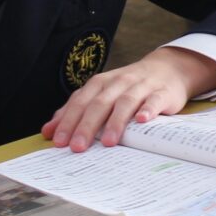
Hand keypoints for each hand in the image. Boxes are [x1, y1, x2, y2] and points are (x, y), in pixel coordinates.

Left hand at [42, 46, 215, 150]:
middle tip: (78, 147)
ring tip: (109, 143)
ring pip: (125, 102)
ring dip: (115, 122)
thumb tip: (48, 131)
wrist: (167, 68)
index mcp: (100, 83)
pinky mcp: (161, 92)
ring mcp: (141, 87)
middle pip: (99, 103)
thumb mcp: (101, 94)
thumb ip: (76, 110)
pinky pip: (153, 100)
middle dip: (87, 126)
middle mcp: (118, 83)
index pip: (80, 102)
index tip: (59, 142)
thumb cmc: (129, 86)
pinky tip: (141, 120)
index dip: (68, 121)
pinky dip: (148, 110)